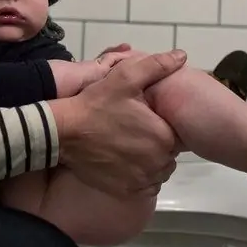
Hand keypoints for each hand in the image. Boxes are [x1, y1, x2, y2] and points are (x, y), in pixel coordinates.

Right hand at [50, 50, 185, 197]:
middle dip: (157, 142)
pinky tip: (125, 161)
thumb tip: (182, 55)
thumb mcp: (125, 78)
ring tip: (129, 144)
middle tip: (134, 130)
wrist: (64, 132)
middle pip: (168, 153)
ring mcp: (143, 180)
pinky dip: (140, 175)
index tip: (145, 118)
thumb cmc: (96, 104)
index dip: (162, 124)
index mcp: (163, 136)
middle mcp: (158, 162)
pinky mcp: (128, 191)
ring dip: (151, 160)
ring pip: (159, 170)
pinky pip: (146, 185)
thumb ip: (157, 66)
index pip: (177, 133)